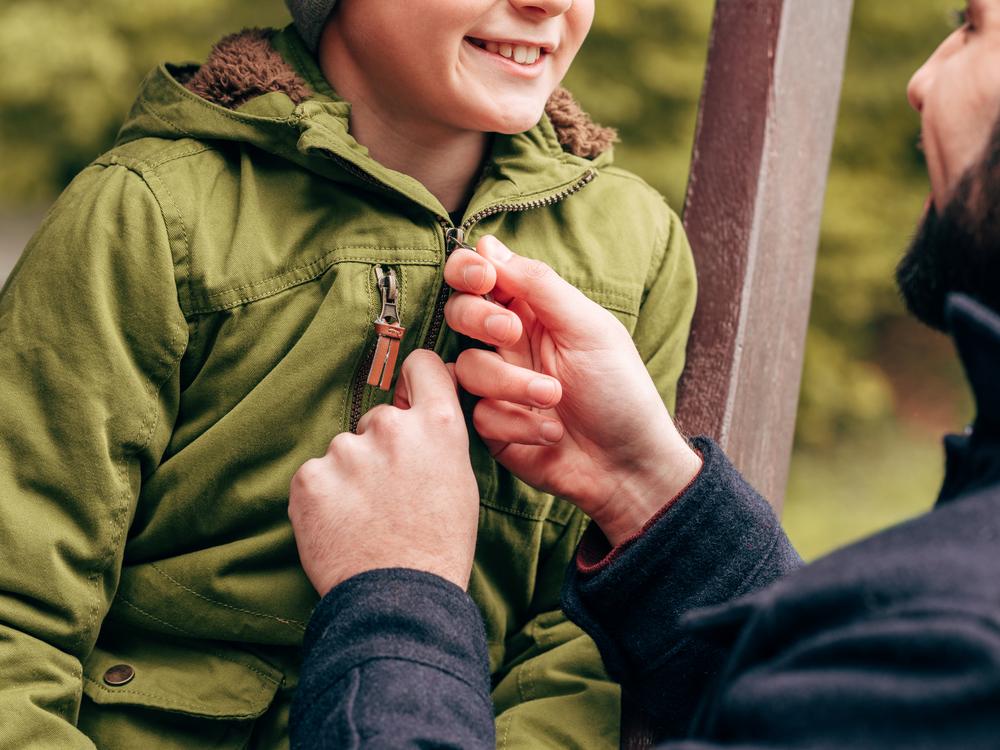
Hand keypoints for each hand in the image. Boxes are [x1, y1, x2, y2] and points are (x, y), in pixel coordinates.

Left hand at [288, 351, 479, 594]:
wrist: (400, 600)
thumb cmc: (438, 547)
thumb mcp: (459, 483)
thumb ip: (436, 440)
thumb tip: (416, 416)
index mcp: (438, 426)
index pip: (422, 366)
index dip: (414, 377)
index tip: (407, 390)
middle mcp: (392, 427)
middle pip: (378, 419)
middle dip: (379, 448)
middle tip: (389, 495)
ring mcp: (346, 450)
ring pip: (344, 450)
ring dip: (349, 474)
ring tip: (365, 518)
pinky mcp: (309, 477)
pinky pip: (315, 476)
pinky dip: (323, 497)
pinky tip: (341, 526)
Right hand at [444, 236, 701, 545]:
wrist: (628, 465)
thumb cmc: (620, 391)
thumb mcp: (588, 328)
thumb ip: (539, 285)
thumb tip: (488, 244)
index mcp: (533, 311)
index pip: (480, 276)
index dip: (469, 270)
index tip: (483, 278)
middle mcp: (509, 343)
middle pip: (459, 313)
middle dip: (479, 319)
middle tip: (512, 332)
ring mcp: (497, 386)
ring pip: (468, 367)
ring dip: (511, 382)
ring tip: (553, 397)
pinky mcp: (491, 426)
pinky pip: (478, 414)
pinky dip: (517, 422)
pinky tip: (550, 431)